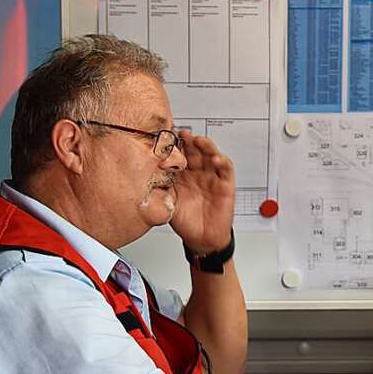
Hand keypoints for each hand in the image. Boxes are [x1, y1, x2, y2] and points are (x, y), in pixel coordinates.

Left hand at [170, 132, 235, 253]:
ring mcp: (212, 177)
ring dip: (206, 146)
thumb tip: (146, 174)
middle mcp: (197, 173)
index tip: (166, 138)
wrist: (201, 239)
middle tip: (182, 134)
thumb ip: (161, 187)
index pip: (179, 155)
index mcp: (182, 175)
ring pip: (211, 155)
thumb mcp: (168, 202)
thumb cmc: (185, 221)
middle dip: (189, 141)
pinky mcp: (225, 185)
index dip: (174, 146)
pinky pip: (226, 170)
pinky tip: (216, 159)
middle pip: (195, 151)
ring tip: (198, 141)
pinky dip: (222, 162)